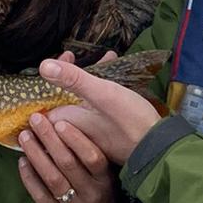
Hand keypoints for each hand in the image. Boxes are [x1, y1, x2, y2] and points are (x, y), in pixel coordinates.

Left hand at [18, 106, 117, 202]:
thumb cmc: (96, 192)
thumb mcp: (101, 175)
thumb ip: (87, 154)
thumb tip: (62, 122)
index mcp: (104, 179)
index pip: (93, 157)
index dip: (76, 139)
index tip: (59, 122)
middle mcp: (92, 194)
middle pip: (68, 164)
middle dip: (50, 139)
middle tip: (35, 120)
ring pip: (52, 178)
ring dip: (36, 155)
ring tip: (25, 136)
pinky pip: (41, 196)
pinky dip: (29, 177)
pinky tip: (22, 161)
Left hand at [39, 54, 160, 165]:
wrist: (159, 147)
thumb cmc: (131, 121)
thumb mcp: (102, 94)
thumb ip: (74, 80)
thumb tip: (43, 66)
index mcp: (68, 120)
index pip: (43, 102)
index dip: (45, 80)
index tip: (62, 58)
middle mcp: (75, 128)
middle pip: (61, 98)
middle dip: (67, 74)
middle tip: (72, 56)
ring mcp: (90, 130)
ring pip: (79, 100)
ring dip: (85, 79)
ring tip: (101, 59)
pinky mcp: (105, 130)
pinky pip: (95, 105)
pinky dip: (99, 88)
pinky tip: (112, 71)